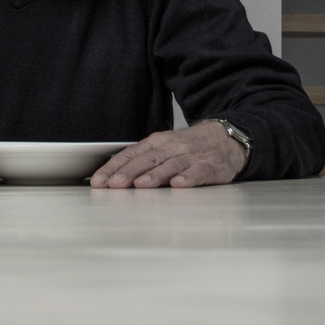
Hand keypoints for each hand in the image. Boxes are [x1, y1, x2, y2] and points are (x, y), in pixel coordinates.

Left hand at [89, 121, 245, 188]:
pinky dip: (188, 178)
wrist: (225, 138)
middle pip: (147, 160)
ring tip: (140, 185)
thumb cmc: (189, 148)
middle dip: (129, 172)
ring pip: (170, 165)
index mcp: (157, 143)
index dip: (113, 168)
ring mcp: (191, 156)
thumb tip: (112, 178)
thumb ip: (141, 161)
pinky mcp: (210, 166)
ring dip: (154, 176)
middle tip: (114, 184)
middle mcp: (172, 147)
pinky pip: (198, 172)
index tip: (100, 181)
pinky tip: (178, 185)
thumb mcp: (163, 148)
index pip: (130, 154)